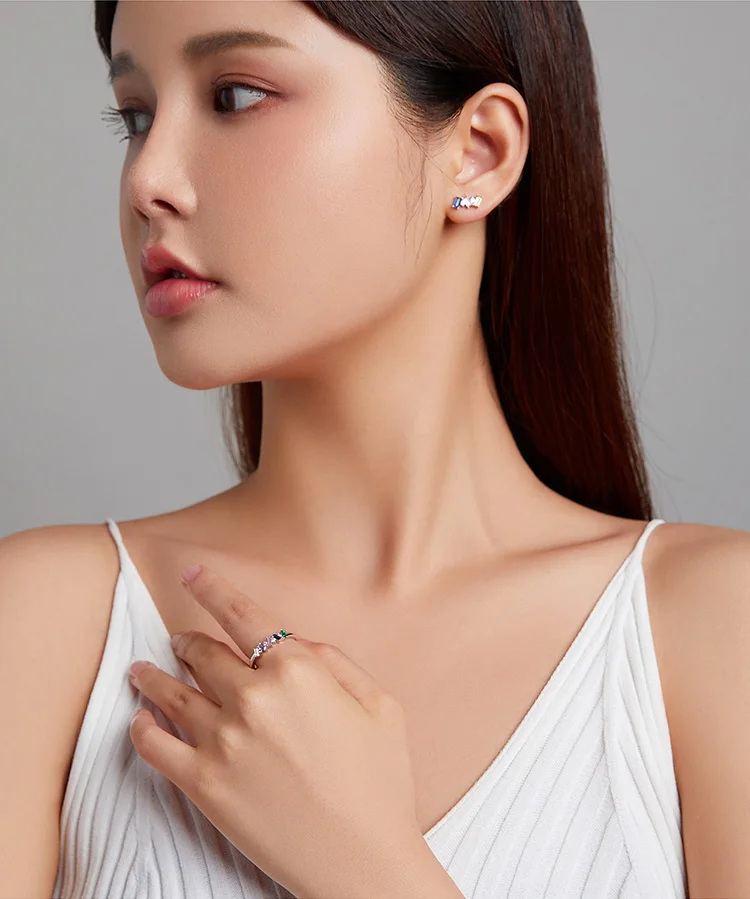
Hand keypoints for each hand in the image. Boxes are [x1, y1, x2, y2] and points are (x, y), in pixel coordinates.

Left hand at [127, 563, 424, 897]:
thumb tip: (297, 642)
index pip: (242, 615)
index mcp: (297, 671)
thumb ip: (336, 661)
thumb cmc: (380, 783)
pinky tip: (138, 718)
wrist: (362, 862)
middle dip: (188, 640)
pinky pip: (155, 746)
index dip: (213, 589)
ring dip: (153, 675)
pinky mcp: (203, 785)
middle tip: (179, 638)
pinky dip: (142, 727)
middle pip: (204, 652)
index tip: (192, 573)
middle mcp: (253, 698)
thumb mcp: (380, 705)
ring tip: (140, 669)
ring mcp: (223, 741)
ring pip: (172, 692)